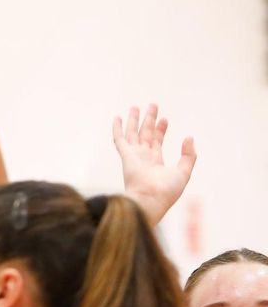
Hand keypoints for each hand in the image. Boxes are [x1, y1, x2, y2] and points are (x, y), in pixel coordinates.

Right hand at [113, 104, 195, 225]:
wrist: (150, 200)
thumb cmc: (166, 191)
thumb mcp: (183, 172)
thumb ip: (188, 156)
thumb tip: (189, 137)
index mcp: (155, 162)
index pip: (157, 142)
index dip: (161, 130)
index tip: (165, 119)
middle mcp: (143, 157)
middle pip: (145, 134)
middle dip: (149, 120)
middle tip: (153, 106)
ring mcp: (134, 156)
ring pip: (133, 133)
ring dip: (134, 120)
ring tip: (136, 106)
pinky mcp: (126, 155)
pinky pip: (120, 139)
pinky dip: (117, 128)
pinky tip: (117, 117)